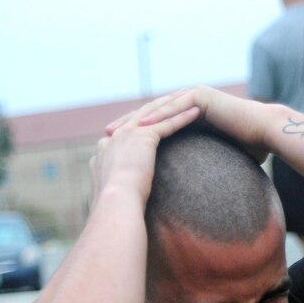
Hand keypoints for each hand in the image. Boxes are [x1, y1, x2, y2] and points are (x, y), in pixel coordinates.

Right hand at [92, 92, 196, 208]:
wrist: (116, 204)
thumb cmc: (117, 206)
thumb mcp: (114, 192)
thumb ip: (117, 185)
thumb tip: (121, 196)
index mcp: (106, 149)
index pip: (127, 129)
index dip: (143, 120)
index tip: (155, 116)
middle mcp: (114, 137)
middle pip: (141, 114)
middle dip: (160, 104)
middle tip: (175, 95)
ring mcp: (127, 134)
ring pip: (156, 113)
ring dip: (174, 103)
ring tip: (190, 96)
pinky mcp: (143, 137)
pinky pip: (168, 123)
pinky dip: (183, 117)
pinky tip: (197, 111)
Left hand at [108, 85, 274, 162]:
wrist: (266, 134)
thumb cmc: (249, 148)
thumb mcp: (217, 155)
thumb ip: (203, 161)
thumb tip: (197, 188)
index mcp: (189, 112)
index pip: (156, 121)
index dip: (135, 132)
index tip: (116, 145)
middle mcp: (189, 100)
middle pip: (152, 111)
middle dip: (128, 123)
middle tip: (106, 134)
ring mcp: (194, 95)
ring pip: (159, 107)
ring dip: (137, 118)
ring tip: (118, 130)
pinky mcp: (201, 96)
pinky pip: (175, 107)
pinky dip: (159, 116)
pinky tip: (142, 126)